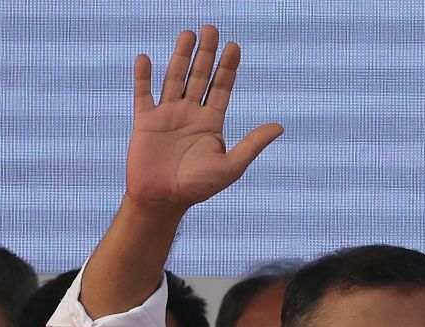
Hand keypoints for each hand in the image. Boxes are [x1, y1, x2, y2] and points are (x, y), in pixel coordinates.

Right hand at [127, 25, 282, 210]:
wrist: (163, 200)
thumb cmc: (198, 187)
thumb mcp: (231, 166)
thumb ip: (252, 144)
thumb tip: (280, 127)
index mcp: (211, 123)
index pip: (221, 88)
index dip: (228, 68)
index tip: (234, 46)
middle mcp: (190, 114)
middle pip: (200, 76)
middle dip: (206, 53)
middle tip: (212, 29)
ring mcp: (167, 115)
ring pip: (174, 78)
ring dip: (180, 56)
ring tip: (188, 34)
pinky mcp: (145, 122)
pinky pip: (144, 94)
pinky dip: (144, 77)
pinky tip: (146, 58)